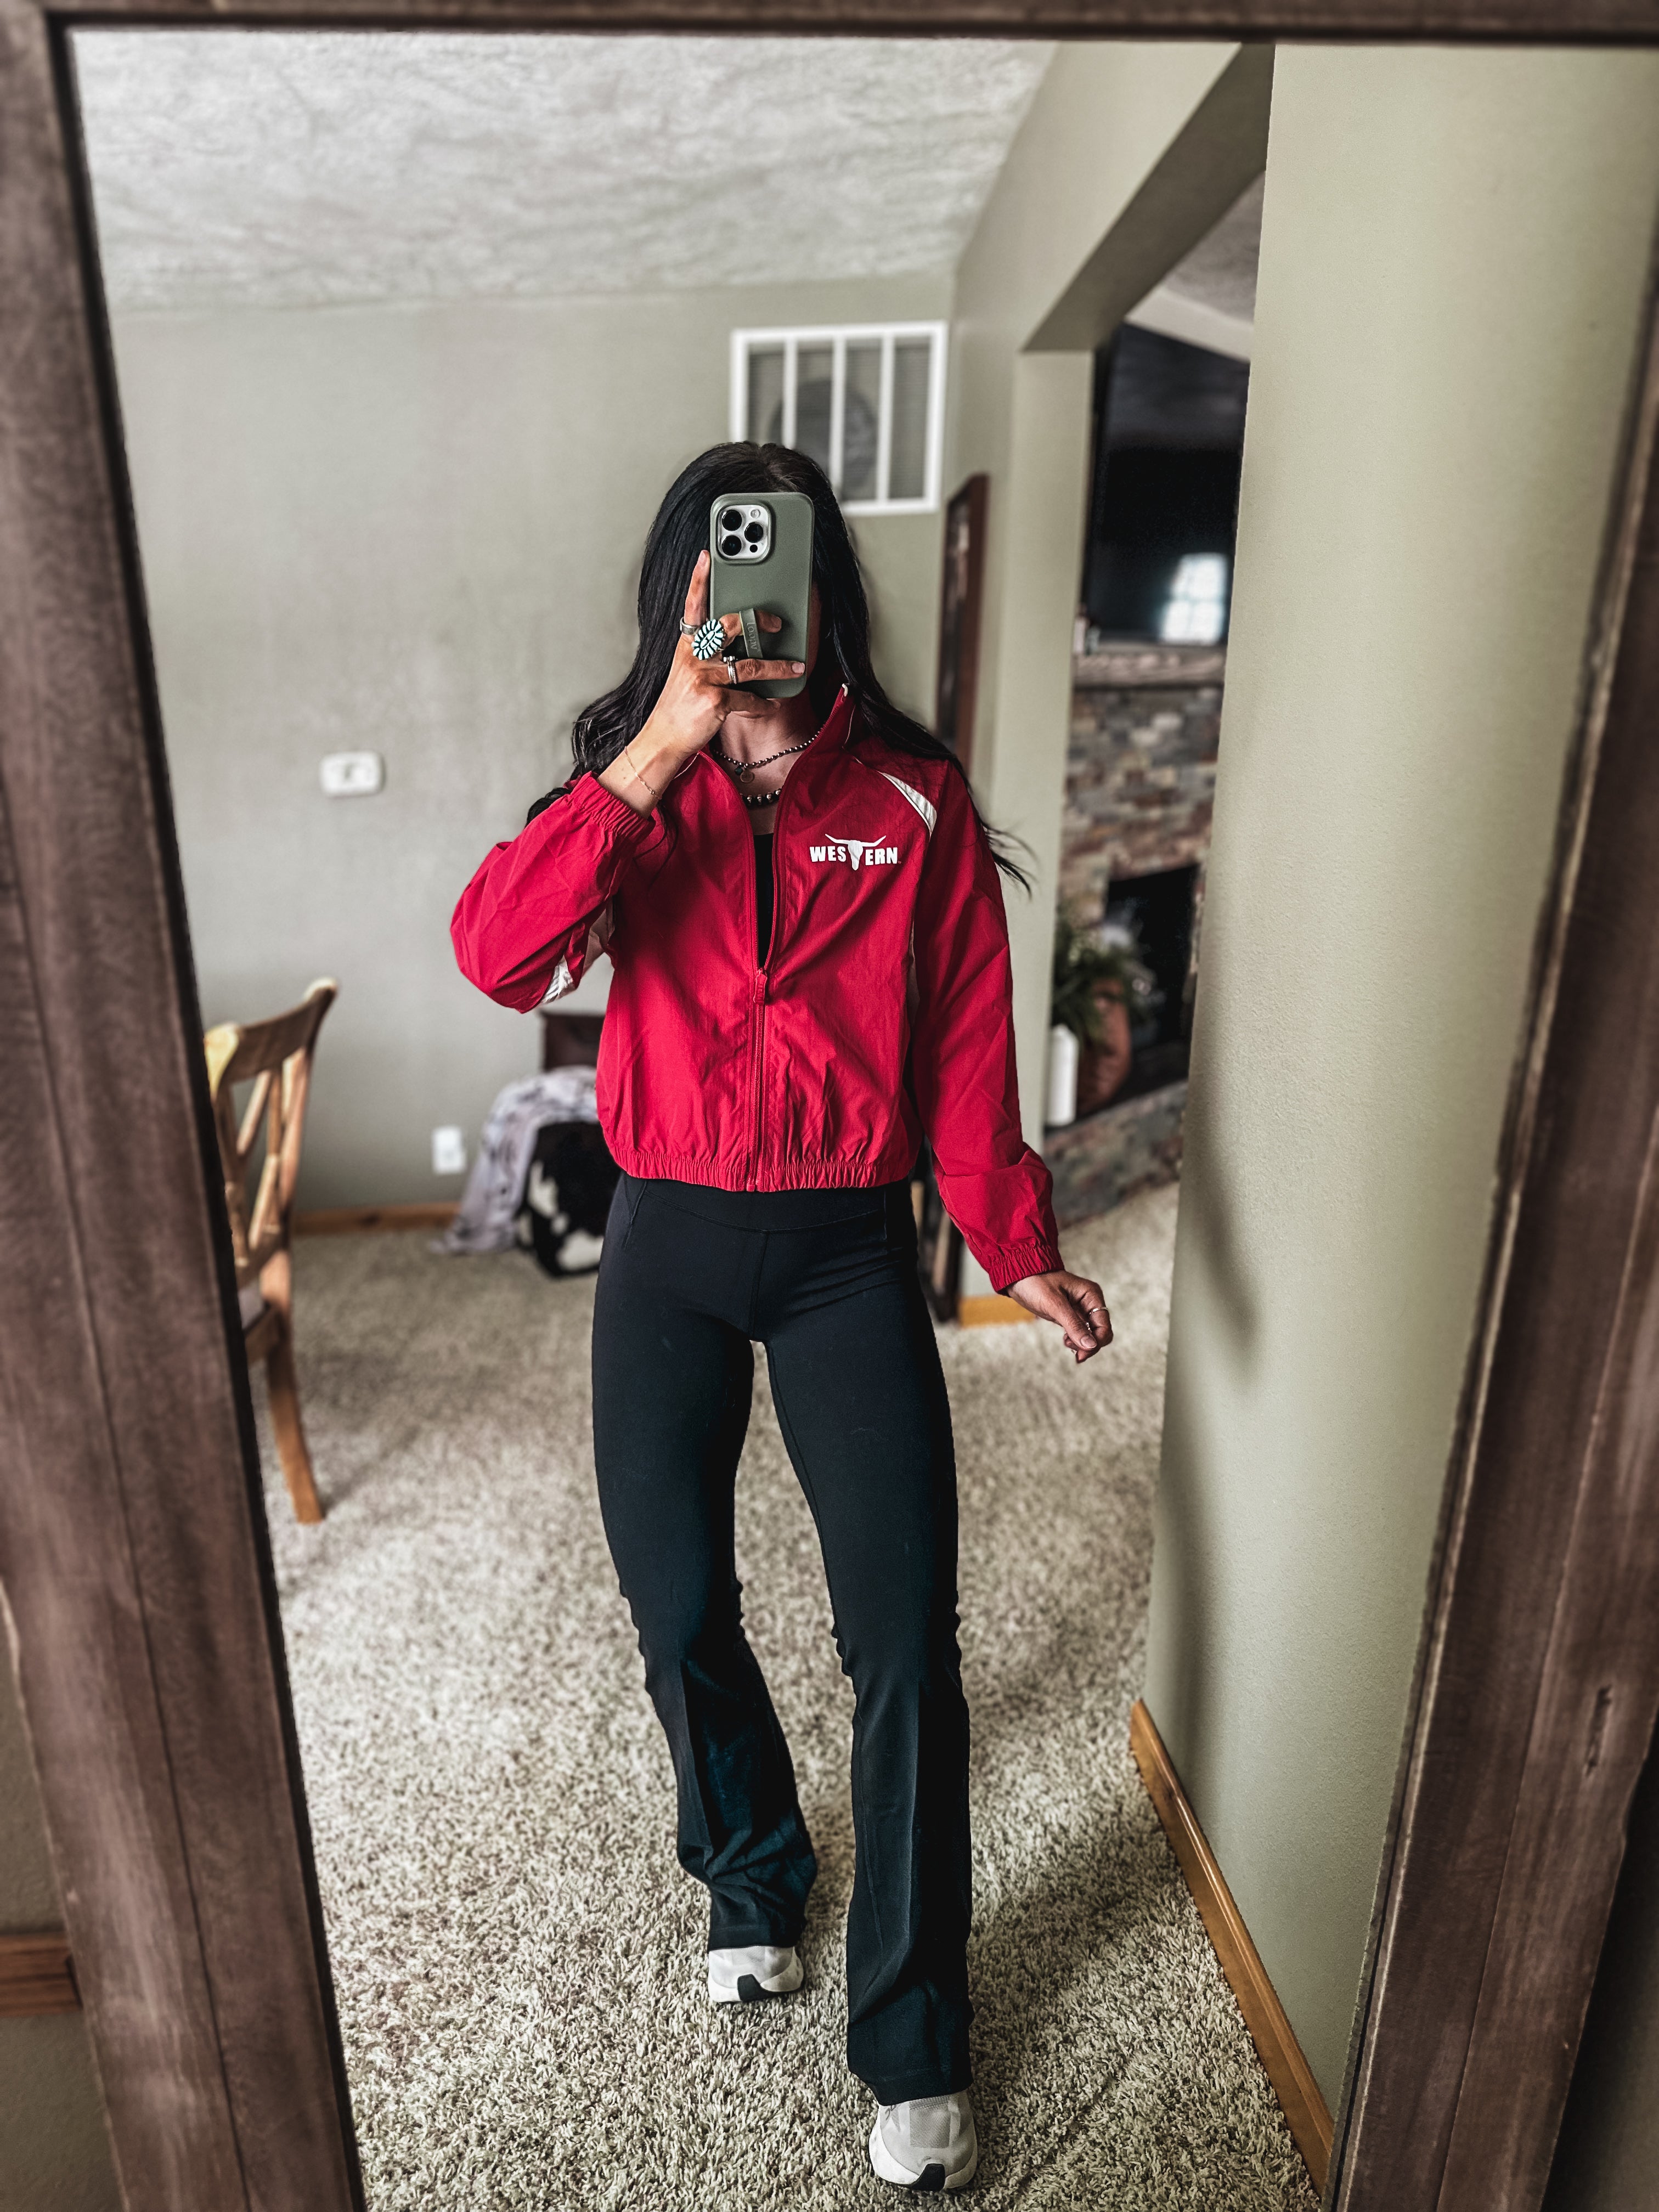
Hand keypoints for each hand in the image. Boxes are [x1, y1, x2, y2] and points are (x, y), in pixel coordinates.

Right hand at [601, 553, 804, 813]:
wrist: (663, 738)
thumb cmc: (679, 704)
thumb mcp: (686, 671)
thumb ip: (705, 652)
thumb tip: (736, 643)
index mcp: (687, 644)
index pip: (693, 605)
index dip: (700, 579)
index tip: (708, 555)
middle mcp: (693, 655)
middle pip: (730, 625)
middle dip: (760, 620)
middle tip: (778, 622)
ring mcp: (703, 677)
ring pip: (749, 664)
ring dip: (777, 667)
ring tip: (795, 668)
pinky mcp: (714, 700)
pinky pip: (749, 698)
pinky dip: (763, 704)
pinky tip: (770, 705)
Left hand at [1005, 1270, 1111, 1362]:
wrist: (1018, 1275)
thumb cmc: (1036, 1283)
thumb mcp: (1054, 1304)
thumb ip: (1073, 1325)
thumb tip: (1091, 1346)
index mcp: (1091, 1295)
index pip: (1104, 1325)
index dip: (1097, 1342)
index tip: (1081, 1354)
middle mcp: (1089, 1302)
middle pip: (1100, 1332)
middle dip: (1090, 1345)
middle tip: (1075, 1354)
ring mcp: (1080, 1309)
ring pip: (1090, 1334)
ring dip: (1081, 1343)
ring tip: (1066, 1342)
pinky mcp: (1070, 1315)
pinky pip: (1079, 1332)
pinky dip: (1075, 1340)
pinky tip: (1065, 1341)